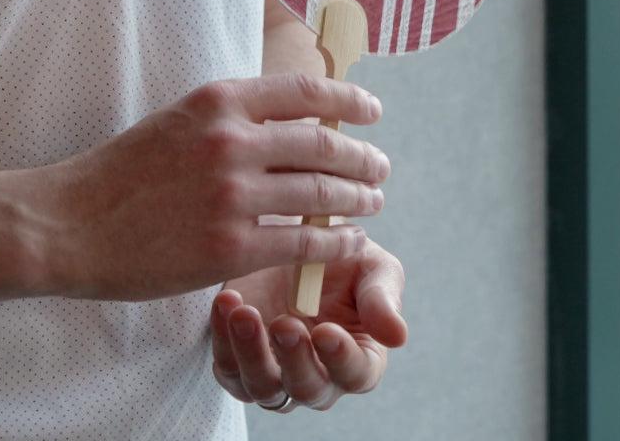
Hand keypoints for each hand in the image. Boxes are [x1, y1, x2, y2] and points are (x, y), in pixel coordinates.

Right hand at [51, 74, 388, 299]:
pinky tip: (351, 241)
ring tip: (373, 203)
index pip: (306, 91)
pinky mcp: (229, 247)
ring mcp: (232, 195)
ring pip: (322, 193)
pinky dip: (337, 241)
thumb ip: (233, 117)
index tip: (373, 111)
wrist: (69, 223)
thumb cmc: (122, 171)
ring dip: (359, 199)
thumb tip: (294, 123)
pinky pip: (304, 240)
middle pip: (325, 145)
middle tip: (381, 168)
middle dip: (364, 158)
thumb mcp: (179, 120)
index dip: (349, 100)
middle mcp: (232, 141)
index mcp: (219, 100)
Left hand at [210, 238, 406, 410]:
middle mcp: (318, 372)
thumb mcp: (371, 265)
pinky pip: (227, 364)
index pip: (356, 373)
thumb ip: (382, 298)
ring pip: (262, 385)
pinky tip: (226, 303)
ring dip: (251, 353)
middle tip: (284, 324)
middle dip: (295, 360)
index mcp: (358, 354)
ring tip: (243, 313)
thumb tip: (397, 336)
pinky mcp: (237, 358)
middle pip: (308, 388)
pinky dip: (222, 337)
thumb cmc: (340, 253)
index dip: (342, 358)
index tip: (326, 331)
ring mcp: (275, 370)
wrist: (292, 231)